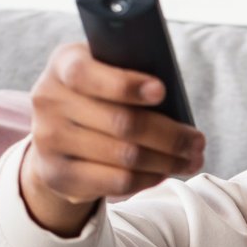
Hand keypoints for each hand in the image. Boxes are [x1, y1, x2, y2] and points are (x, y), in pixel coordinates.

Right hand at [20, 42, 205, 233]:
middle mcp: (49, 100)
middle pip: (121, 123)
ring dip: (168, 161)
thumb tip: (175, 100)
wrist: (56, 137)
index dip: (125, 84)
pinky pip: (118, 181)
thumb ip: (130, 75)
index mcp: (63, 65)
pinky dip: (150, 178)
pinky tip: (166, 172)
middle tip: (198, 141)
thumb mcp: (104, 74)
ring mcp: (49, 139)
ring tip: (192, 159)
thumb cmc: (97, 98)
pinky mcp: (58, 174)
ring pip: (126, 156)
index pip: (86, 74)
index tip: (162, 91)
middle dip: (170, 135)